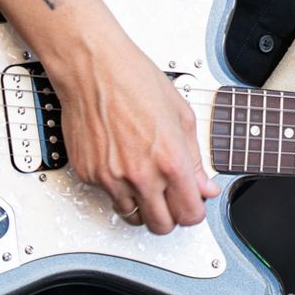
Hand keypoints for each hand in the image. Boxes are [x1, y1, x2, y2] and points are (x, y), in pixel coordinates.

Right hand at [41, 24, 219, 232]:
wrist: (92, 68)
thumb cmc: (135, 80)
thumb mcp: (180, 115)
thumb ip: (196, 159)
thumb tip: (206, 186)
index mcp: (170, 160)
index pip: (189, 214)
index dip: (194, 212)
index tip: (192, 204)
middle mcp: (141, 175)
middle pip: (161, 226)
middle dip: (169, 216)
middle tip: (170, 199)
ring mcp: (111, 178)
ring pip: (133, 217)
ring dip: (142, 205)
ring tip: (145, 179)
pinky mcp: (88, 175)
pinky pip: (108, 196)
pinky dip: (116, 187)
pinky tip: (121, 161)